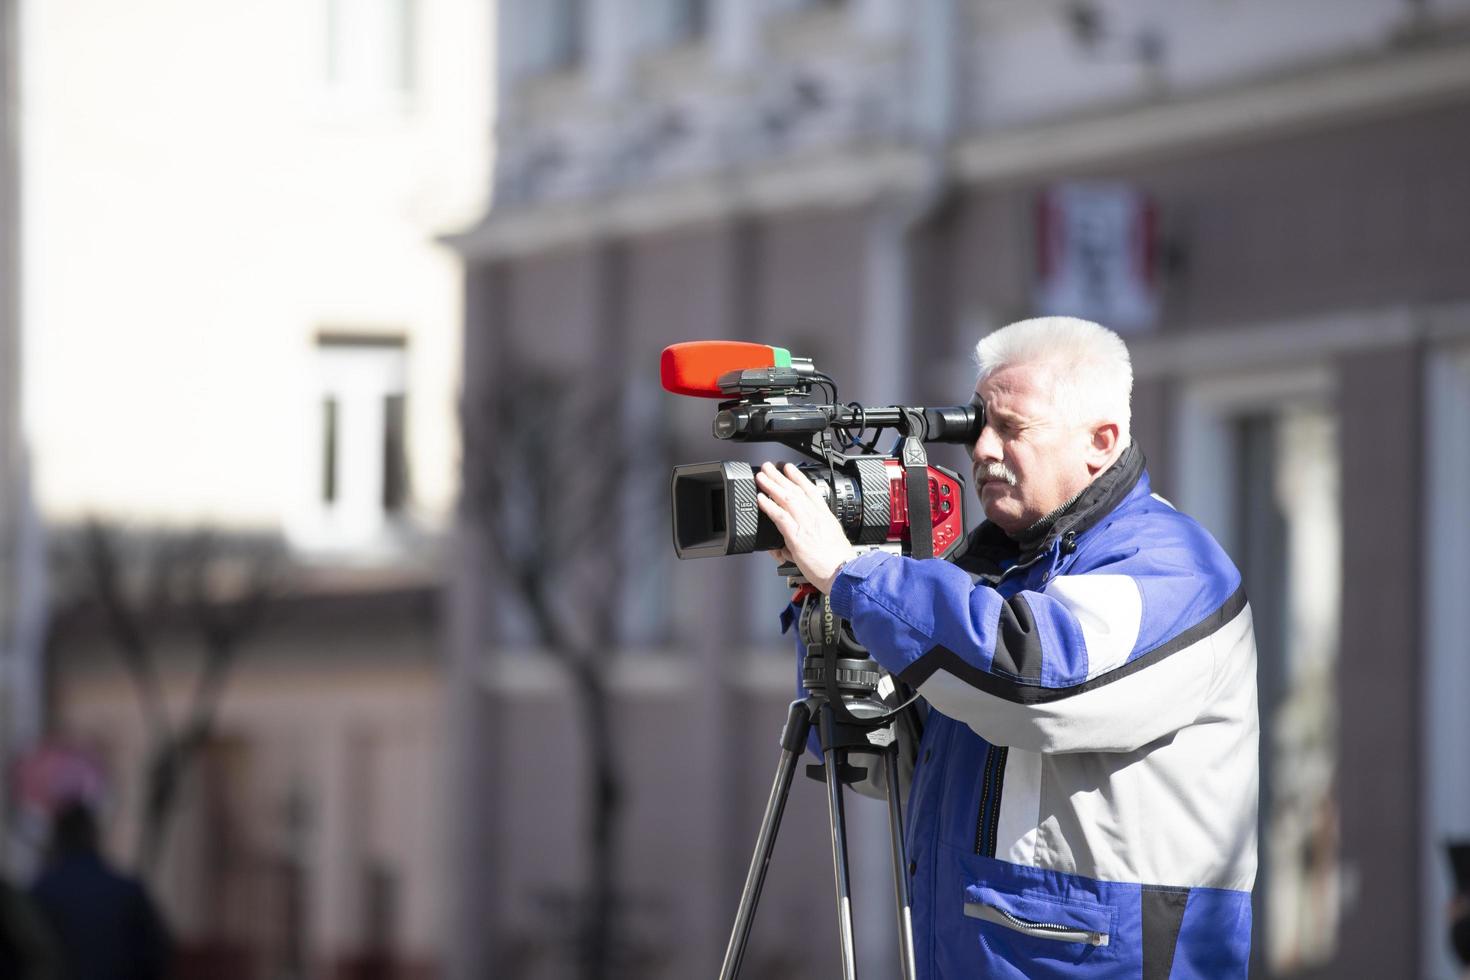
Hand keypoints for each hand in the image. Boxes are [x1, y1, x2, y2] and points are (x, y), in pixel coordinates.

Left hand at [755, 462, 856, 593]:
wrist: (843, 573)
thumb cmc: (838, 564)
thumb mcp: (826, 546)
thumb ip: (802, 544)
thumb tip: (783, 548)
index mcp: (825, 517)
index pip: (811, 491)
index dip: (799, 477)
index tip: (790, 469)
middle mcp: (816, 517)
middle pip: (795, 491)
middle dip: (780, 477)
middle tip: (769, 467)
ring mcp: (806, 525)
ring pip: (786, 499)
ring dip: (772, 486)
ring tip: (761, 477)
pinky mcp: (798, 537)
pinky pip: (780, 516)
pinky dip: (769, 506)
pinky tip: (761, 498)